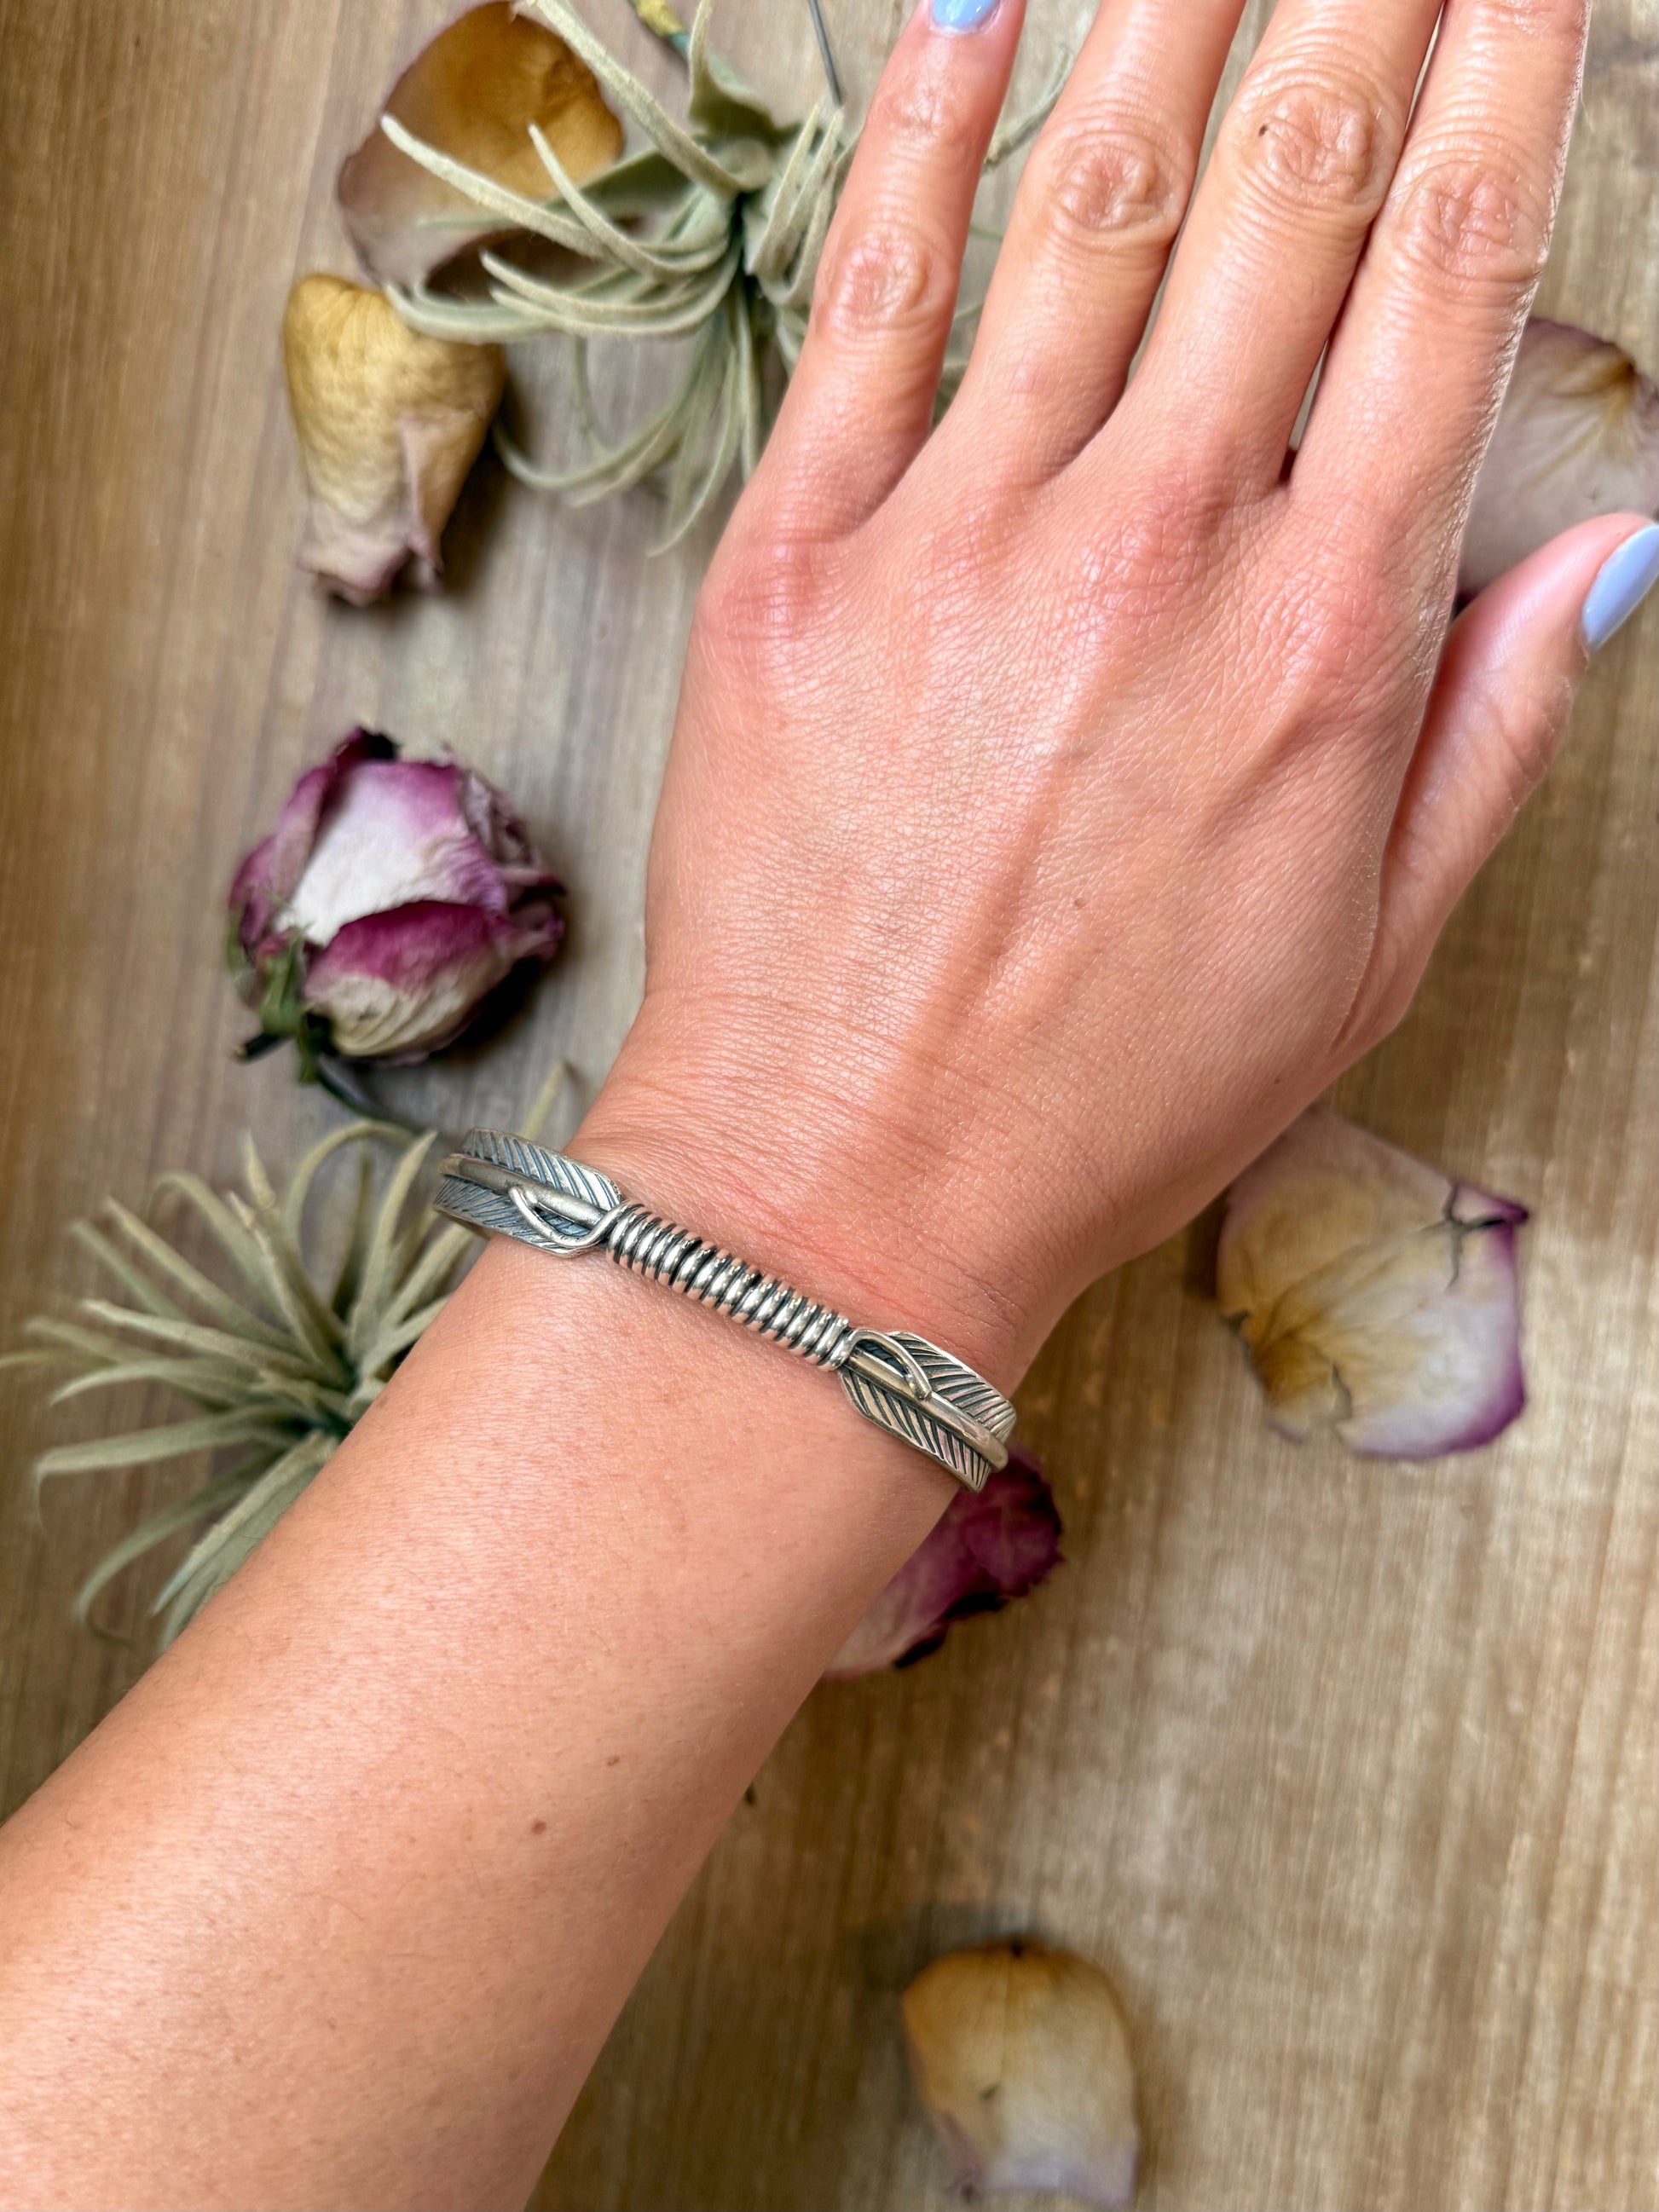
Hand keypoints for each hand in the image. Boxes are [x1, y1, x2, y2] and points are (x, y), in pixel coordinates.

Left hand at [586, 0, 1639, 1381]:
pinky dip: (928, 127)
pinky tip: (980, 5)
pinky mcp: (795, 555)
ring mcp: (960, 534)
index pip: (1448, 277)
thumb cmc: (1105, 1091)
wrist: (847, 1179)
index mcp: (1320, 638)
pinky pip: (872, 291)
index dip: (1503, 78)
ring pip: (1097, 195)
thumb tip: (1611, 546)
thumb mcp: (1365, 951)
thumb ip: (1488, 728)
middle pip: (1293, 184)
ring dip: (1181, 0)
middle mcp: (1154, 545)